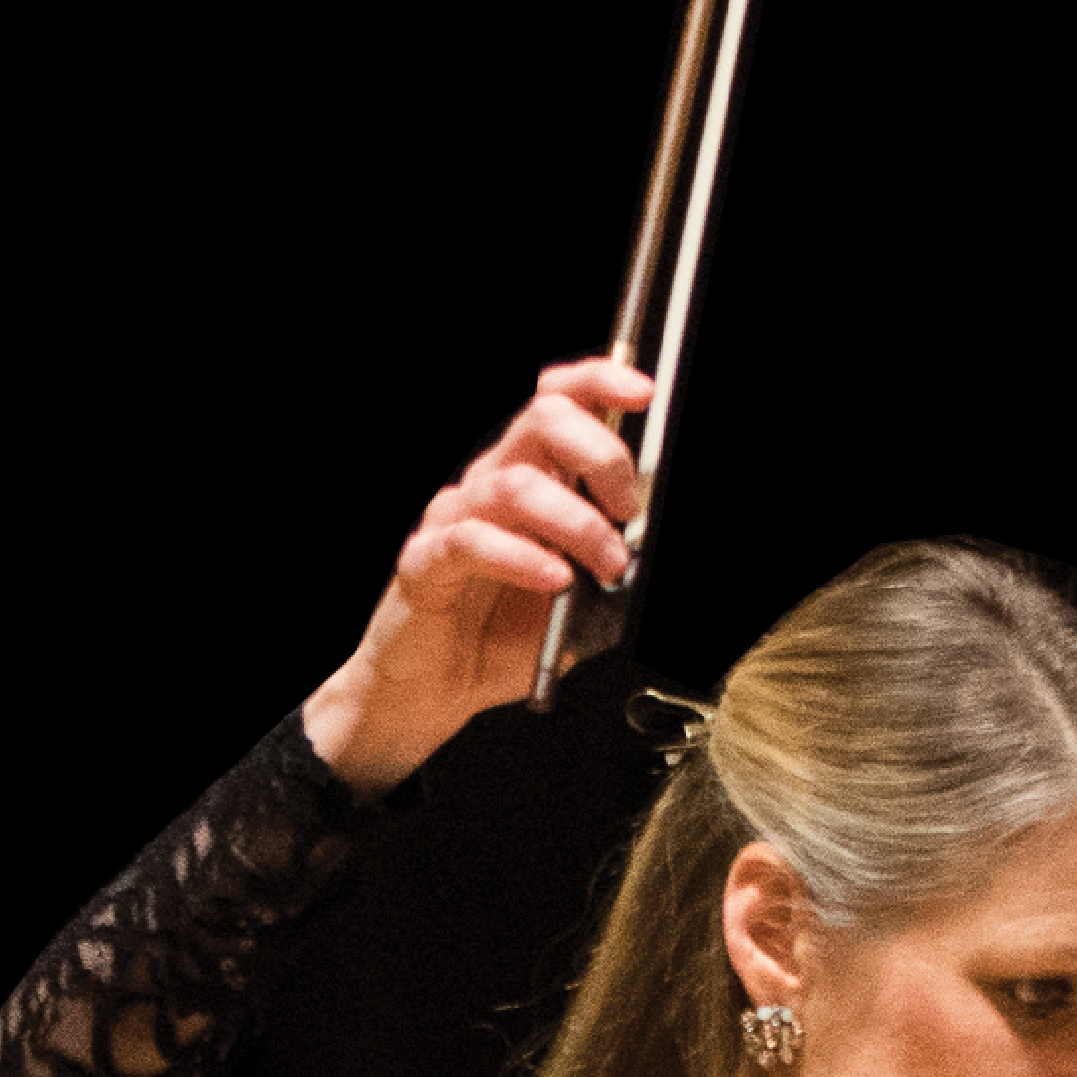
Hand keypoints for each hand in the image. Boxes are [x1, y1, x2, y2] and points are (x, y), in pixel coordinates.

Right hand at [295, 355, 655, 792]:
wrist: (432, 693)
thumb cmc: (499, 639)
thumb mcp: (583, 610)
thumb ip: (617, 579)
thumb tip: (651, 560)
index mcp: (531, 477)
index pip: (557, 400)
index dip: (598, 383)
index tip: (642, 393)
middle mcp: (491, 484)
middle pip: (541, 419)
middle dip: (601, 454)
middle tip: (629, 508)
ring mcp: (454, 518)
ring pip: (515, 485)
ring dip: (577, 523)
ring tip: (608, 567)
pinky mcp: (425, 561)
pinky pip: (471, 542)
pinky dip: (522, 558)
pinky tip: (555, 580)